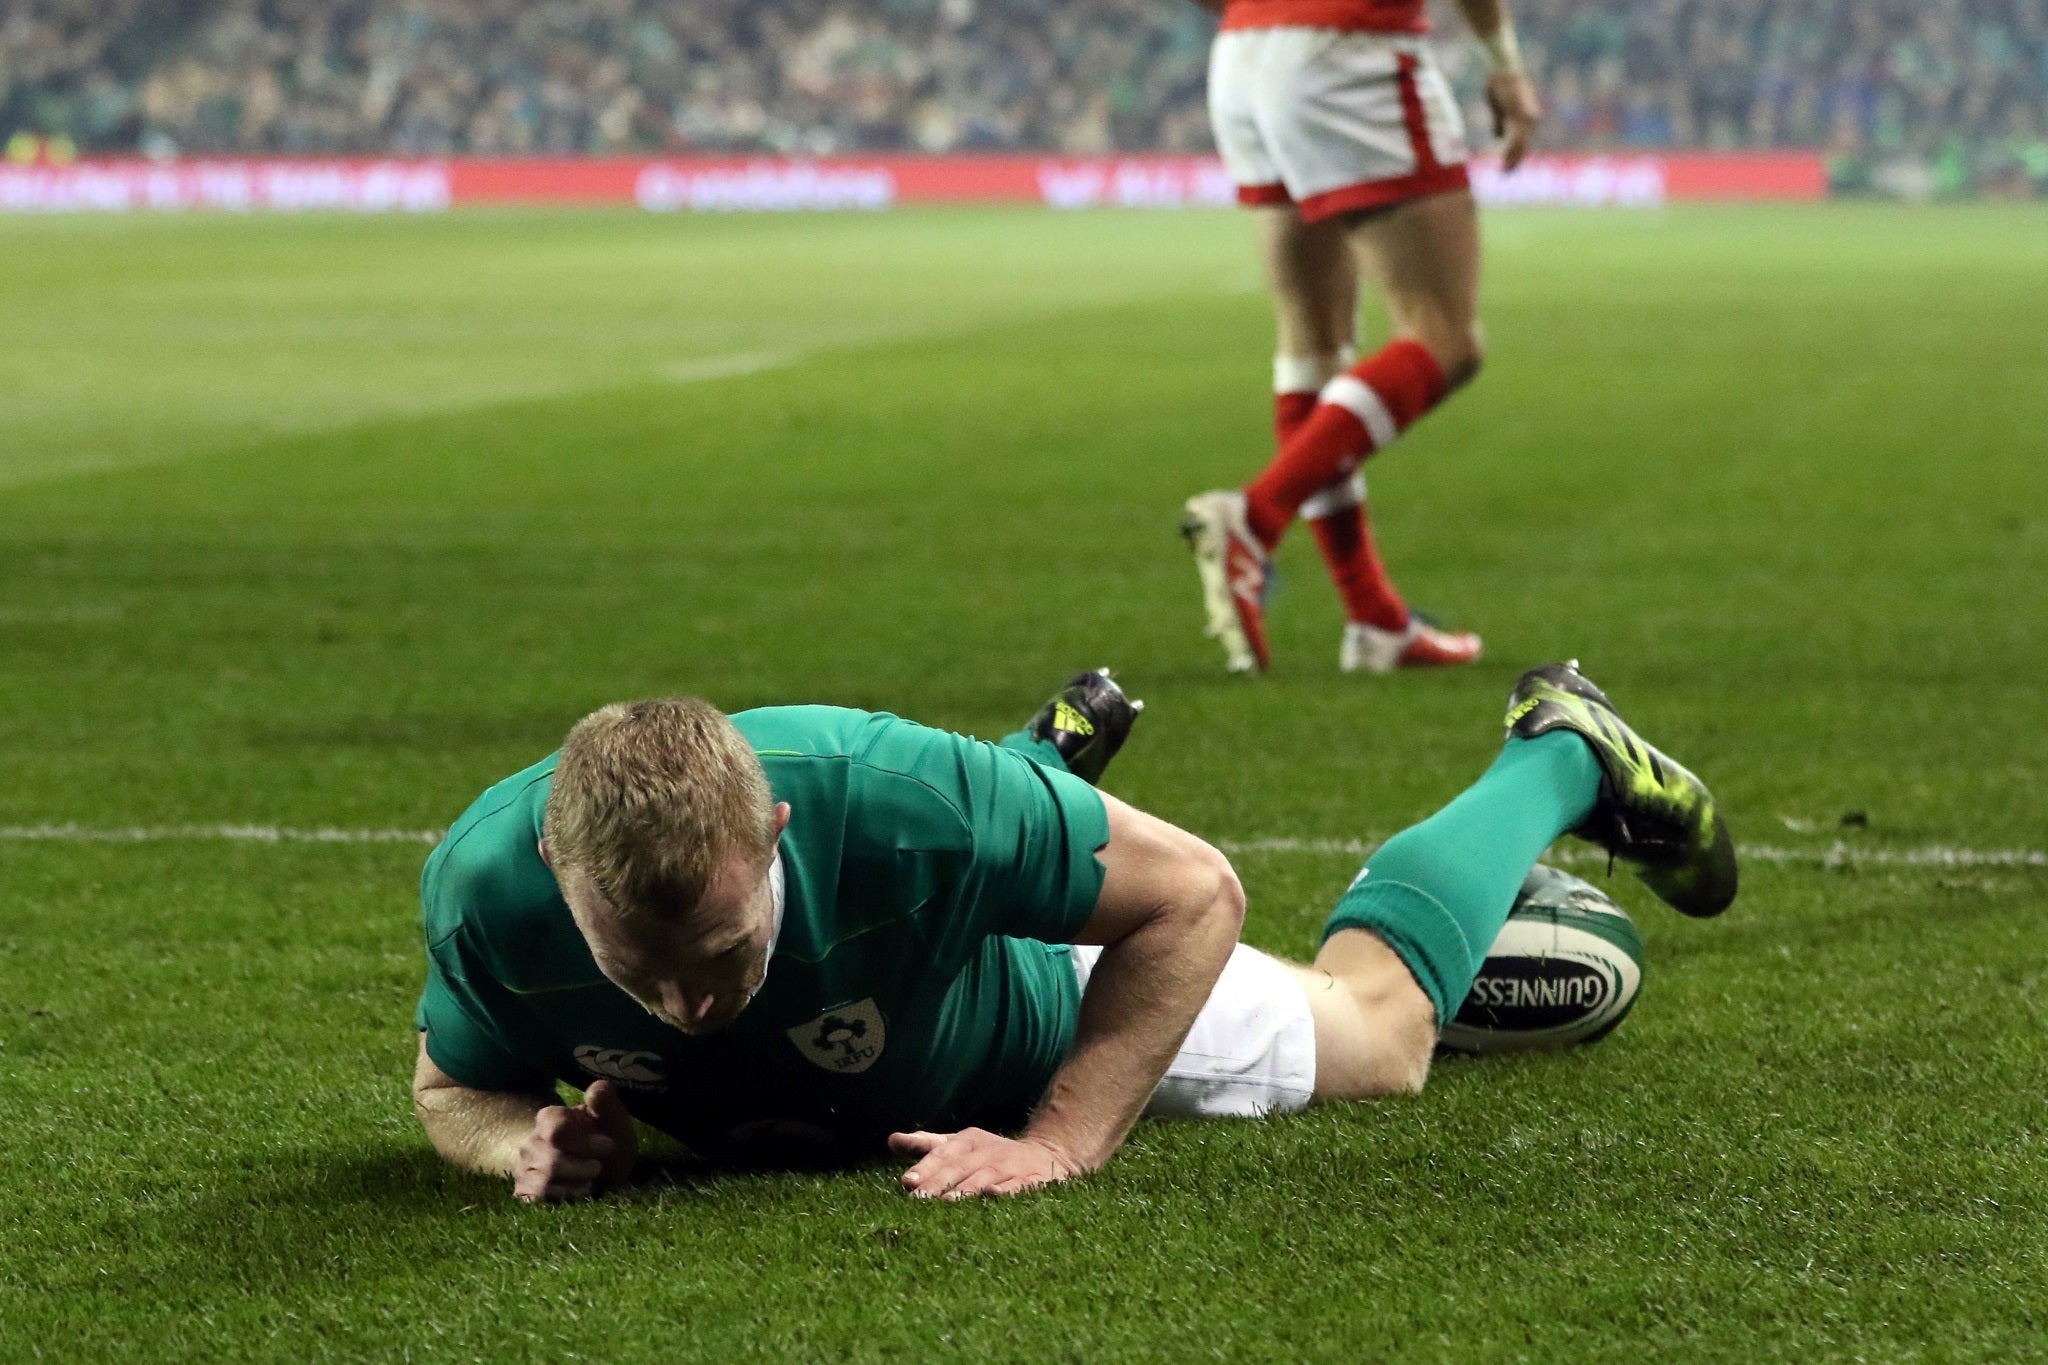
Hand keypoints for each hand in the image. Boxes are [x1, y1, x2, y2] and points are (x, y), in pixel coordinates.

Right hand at [512, 1079, 637, 1202]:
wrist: (590, 1163)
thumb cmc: (602, 1137)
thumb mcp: (610, 1117)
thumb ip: (605, 1100)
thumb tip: (594, 1091)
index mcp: (549, 1117)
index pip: (557, 1132)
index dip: (586, 1143)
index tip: (609, 1145)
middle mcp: (530, 1143)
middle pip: (552, 1162)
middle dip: (584, 1168)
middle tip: (599, 1167)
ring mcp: (524, 1168)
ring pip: (544, 1184)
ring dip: (576, 1185)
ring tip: (591, 1180)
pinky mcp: (525, 1192)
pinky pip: (538, 1201)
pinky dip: (563, 1199)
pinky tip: (578, 1192)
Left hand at [888, 1127, 1084, 1200]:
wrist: (1044, 1154)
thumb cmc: (990, 1154)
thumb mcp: (959, 1145)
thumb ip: (927, 1145)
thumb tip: (891, 1140)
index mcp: (967, 1142)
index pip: (942, 1153)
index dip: (924, 1167)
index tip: (907, 1181)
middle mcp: (987, 1152)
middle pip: (959, 1167)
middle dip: (939, 1183)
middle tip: (918, 1199)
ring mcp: (1010, 1166)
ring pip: (985, 1177)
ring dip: (967, 1190)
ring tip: (948, 1202)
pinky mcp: (1032, 1180)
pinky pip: (1019, 1186)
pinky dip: (1008, 1191)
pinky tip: (995, 1197)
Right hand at [1485, 71, 1541, 170]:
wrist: (1503, 70)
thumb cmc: (1499, 85)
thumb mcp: (1499, 108)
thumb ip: (1500, 123)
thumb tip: (1498, 137)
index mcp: (1527, 118)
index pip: (1522, 142)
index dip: (1514, 155)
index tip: (1506, 167)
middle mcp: (1531, 119)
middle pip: (1524, 146)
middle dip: (1514, 161)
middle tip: (1505, 175)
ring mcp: (1527, 118)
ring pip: (1521, 145)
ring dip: (1513, 159)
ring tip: (1505, 171)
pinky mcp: (1520, 115)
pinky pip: (1516, 138)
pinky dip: (1511, 150)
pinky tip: (1505, 159)